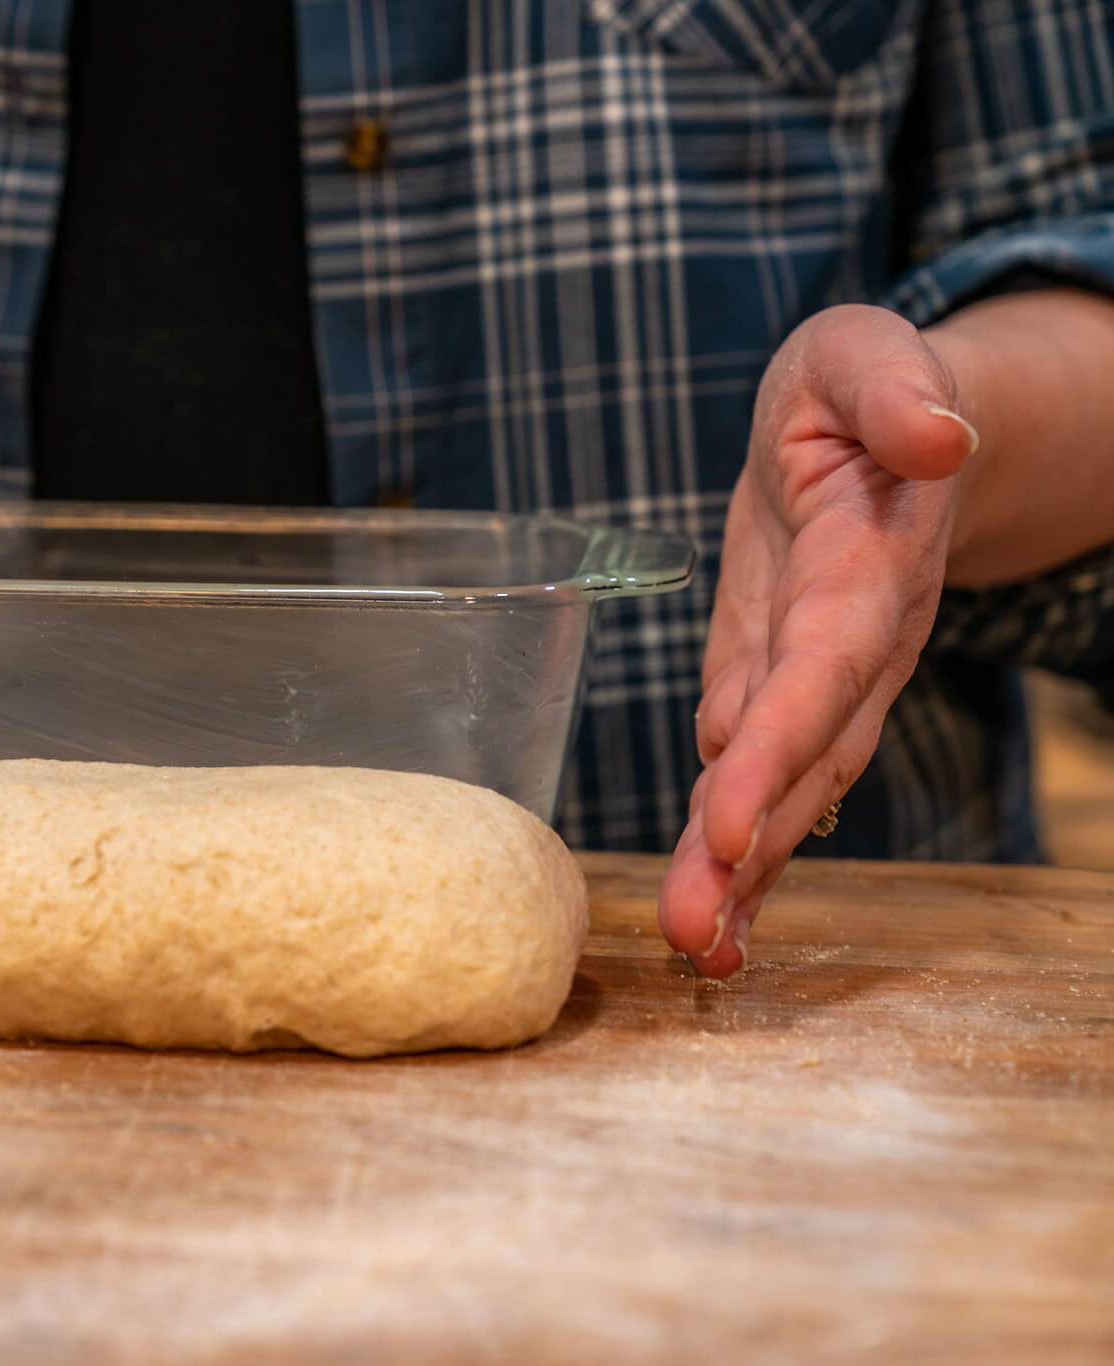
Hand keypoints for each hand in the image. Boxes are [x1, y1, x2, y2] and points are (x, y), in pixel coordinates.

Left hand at [660, 304, 979, 975]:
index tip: (730, 826)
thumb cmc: (860, 388)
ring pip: (784, 784)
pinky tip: (710, 917)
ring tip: (697, 952)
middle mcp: (852, 642)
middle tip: (695, 938)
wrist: (879, 427)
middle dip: (751, 847)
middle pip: (805, 756)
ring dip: (740, 871)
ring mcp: (817, 675)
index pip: (822, 666)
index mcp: (866, 566)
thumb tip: (938, 434)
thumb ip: (895, 389)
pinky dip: (730, 845)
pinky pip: (753, 771)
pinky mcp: (775, 683)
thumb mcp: (865, 355)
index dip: (782, 744)